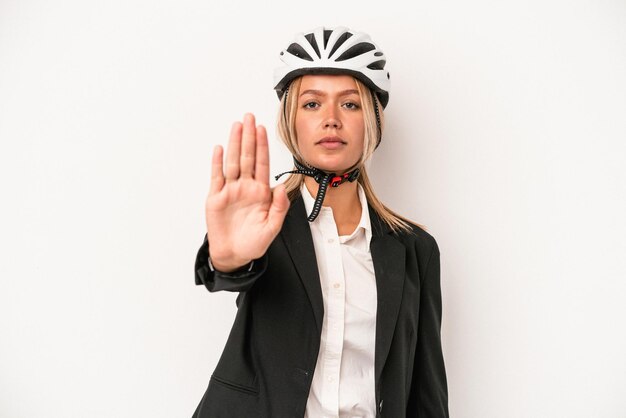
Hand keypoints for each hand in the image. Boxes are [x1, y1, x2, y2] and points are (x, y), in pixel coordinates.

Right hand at [205, 113, 289, 271]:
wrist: (234, 255)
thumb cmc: (254, 242)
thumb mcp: (272, 227)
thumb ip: (279, 207)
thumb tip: (281, 187)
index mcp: (261, 192)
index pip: (262, 163)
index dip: (262, 146)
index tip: (263, 129)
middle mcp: (246, 187)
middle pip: (247, 156)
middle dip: (248, 137)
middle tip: (249, 117)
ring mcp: (230, 190)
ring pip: (232, 162)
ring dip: (234, 144)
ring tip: (236, 126)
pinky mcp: (216, 198)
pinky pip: (217, 177)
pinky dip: (217, 162)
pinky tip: (219, 148)